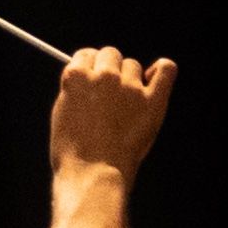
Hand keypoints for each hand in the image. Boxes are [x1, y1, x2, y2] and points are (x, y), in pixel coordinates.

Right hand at [49, 46, 174, 180]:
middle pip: (111, 54)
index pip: (86, 54)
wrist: (93, 174)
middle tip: (108, 94)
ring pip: (133, 65)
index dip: (89, 67)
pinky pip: (166, 69)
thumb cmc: (73, 151)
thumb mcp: (62, 112)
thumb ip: (75, 89)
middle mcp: (104, 76)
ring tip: (125, 104)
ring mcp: (130, 87)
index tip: (92, 78)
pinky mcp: (153, 100)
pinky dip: (161, 70)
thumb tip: (86, 76)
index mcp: (76, 76)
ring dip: (130, 78)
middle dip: (109, 70)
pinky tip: (154, 79)